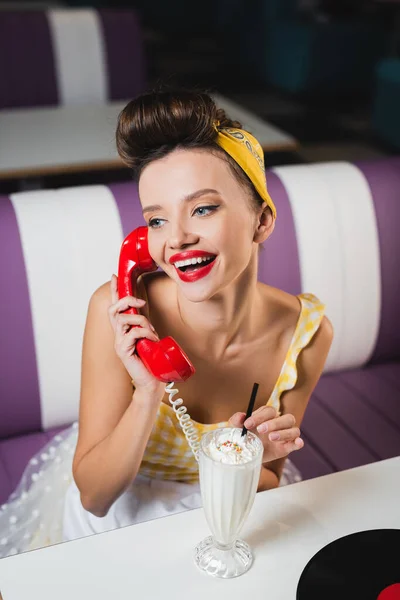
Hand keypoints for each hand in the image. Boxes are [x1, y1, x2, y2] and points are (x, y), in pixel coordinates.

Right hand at [108, 275, 164, 396]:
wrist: (152, 383)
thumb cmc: (153, 361)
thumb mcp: (150, 337)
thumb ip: (146, 326)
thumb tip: (147, 313)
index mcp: (124, 331)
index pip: (115, 308)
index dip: (114, 291)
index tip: (115, 276)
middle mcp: (118, 335)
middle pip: (113, 309)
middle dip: (126, 300)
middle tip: (141, 302)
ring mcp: (119, 343)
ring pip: (124, 319)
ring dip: (142, 320)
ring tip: (152, 331)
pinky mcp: (123, 350)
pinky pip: (133, 332)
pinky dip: (146, 333)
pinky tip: (153, 340)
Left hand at [228, 405, 303, 462]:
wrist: (246, 454)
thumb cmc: (244, 436)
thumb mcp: (236, 428)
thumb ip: (236, 420)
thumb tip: (241, 416)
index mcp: (267, 415)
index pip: (269, 411)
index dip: (259, 416)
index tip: (247, 424)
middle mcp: (280, 423)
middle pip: (286, 418)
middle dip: (274, 423)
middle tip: (260, 430)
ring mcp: (286, 435)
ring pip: (294, 430)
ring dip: (284, 433)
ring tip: (271, 438)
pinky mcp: (288, 447)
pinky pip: (297, 443)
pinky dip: (298, 442)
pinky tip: (296, 443)